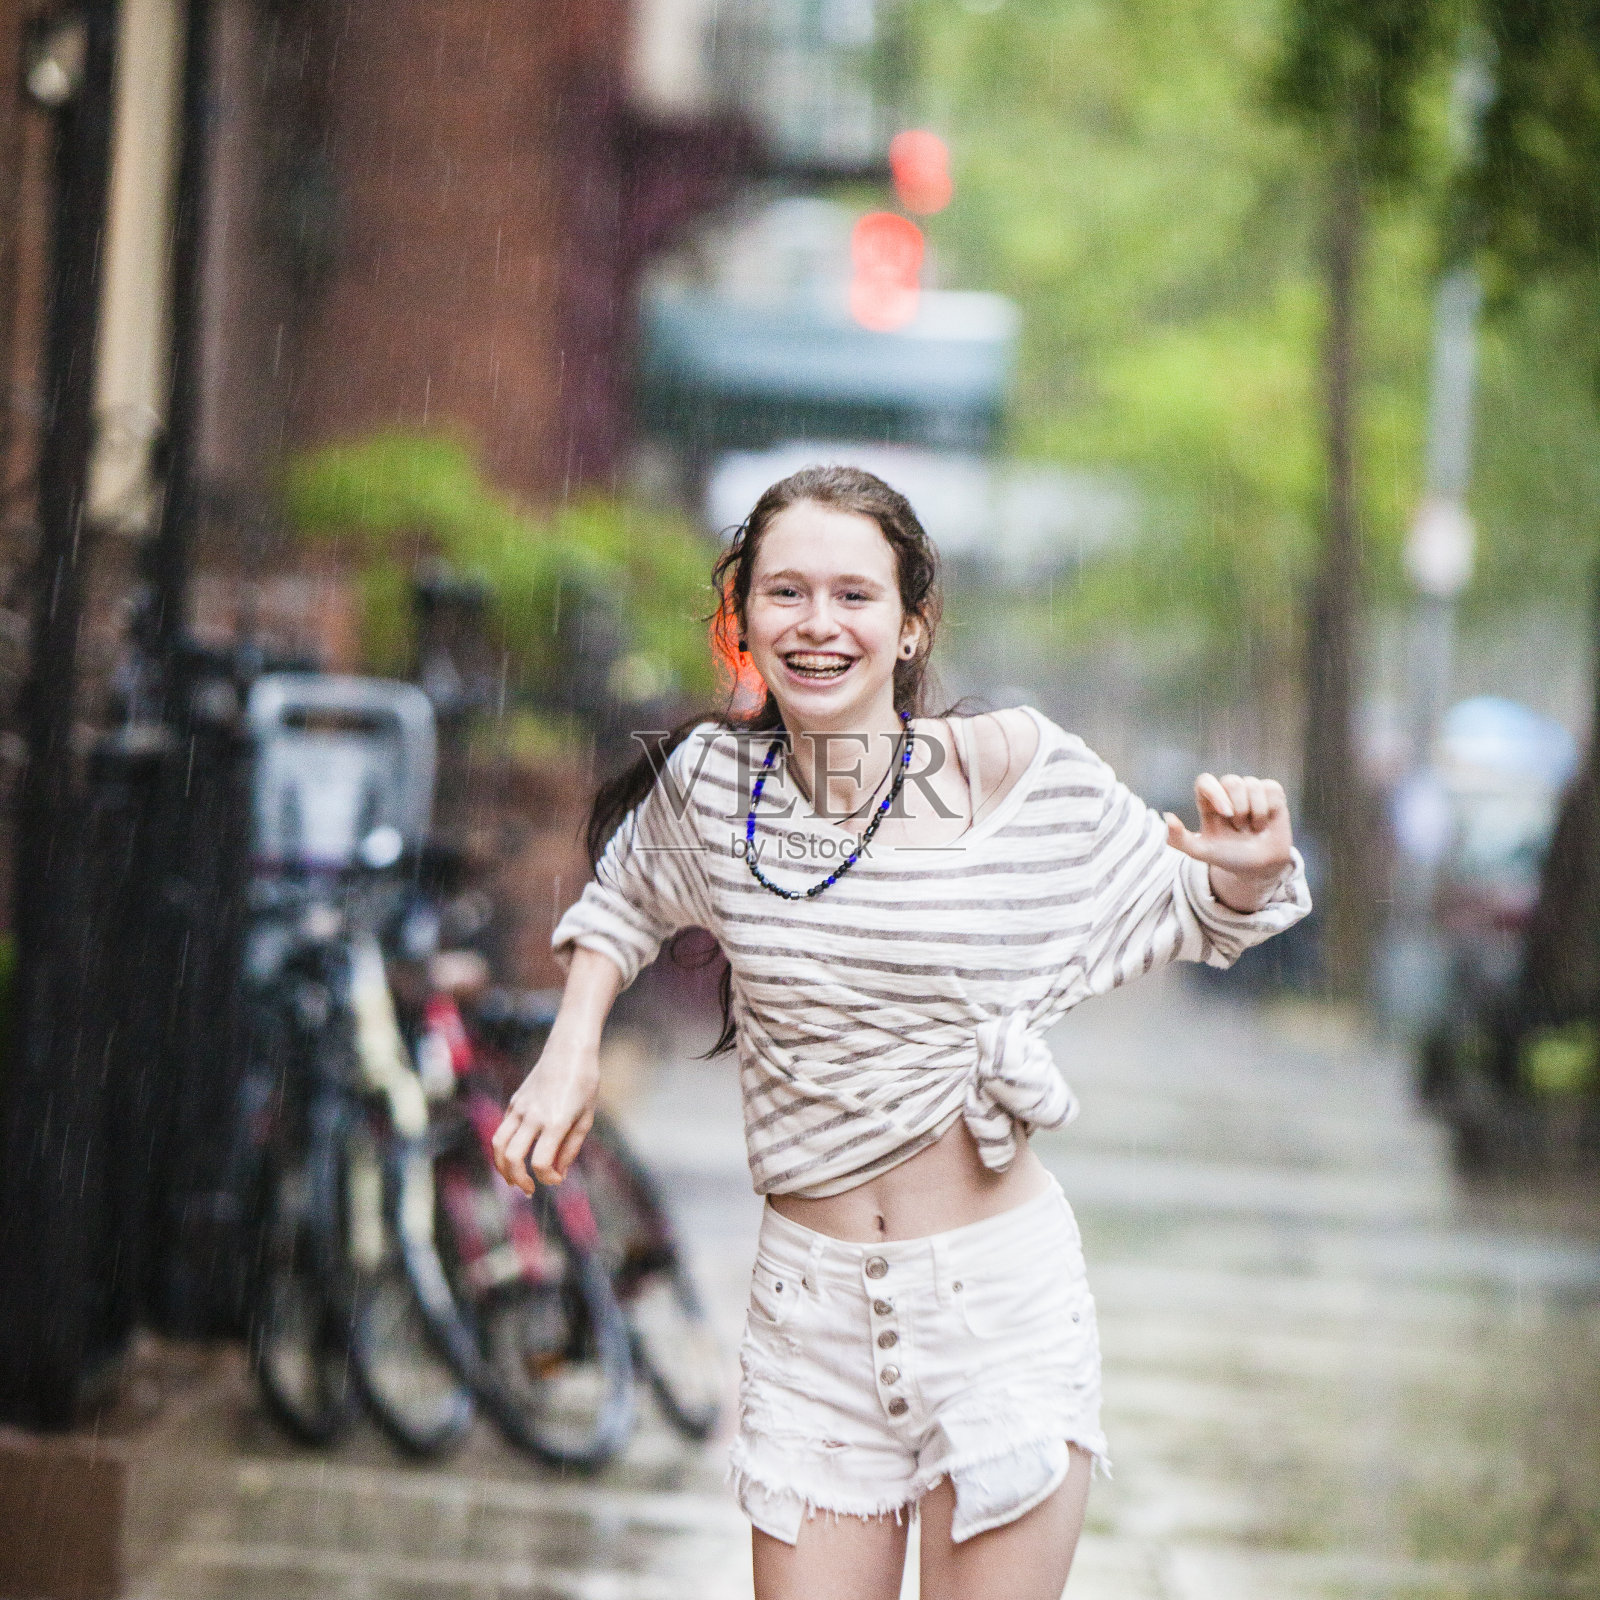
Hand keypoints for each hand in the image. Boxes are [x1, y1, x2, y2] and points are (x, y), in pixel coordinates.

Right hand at [490, 1036, 599, 1192]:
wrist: (569, 1049)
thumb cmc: (584, 1083)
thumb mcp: (586, 1118)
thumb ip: (570, 1148)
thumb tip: (557, 1174)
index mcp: (556, 1121)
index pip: (541, 1163)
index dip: (547, 1178)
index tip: (557, 1180)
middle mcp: (534, 1116)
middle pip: (512, 1157)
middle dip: (517, 1179)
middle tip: (528, 1189)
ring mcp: (520, 1107)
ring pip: (498, 1144)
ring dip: (502, 1167)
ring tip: (513, 1179)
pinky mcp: (514, 1101)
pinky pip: (503, 1130)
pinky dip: (506, 1147)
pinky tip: (518, 1154)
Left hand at [1164, 772, 1293, 913]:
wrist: (1259, 869)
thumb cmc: (1228, 857)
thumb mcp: (1201, 852)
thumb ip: (1179, 839)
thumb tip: (1168, 817)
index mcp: (1208, 803)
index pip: (1205, 781)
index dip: (1215, 792)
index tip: (1226, 813)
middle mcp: (1228, 794)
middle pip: (1231, 781)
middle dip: (1239, 807)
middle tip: (1239, 828)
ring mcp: (1250, 792)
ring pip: (1252, 784)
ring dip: (1255, 811)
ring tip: (1252, 828)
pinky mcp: (1270, 794)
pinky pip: (1270, 788)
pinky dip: (1268, 808)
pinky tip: (1265, 822)